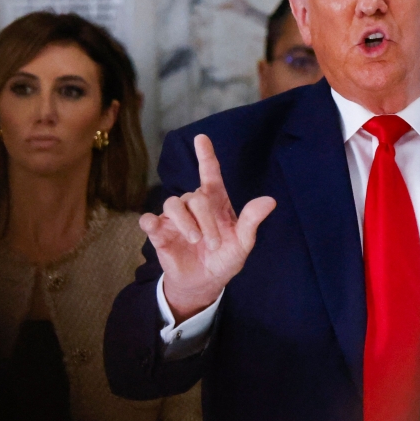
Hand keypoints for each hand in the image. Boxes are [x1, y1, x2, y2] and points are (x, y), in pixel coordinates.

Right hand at [140, 134, 275, 322]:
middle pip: (195, 196)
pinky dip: (150, 221)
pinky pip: (148, 220)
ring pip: (172, 203)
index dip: (206, 155)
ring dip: (185, 222)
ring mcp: (175, 219)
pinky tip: (156, 227)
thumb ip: (252, 221)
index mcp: (216, 203)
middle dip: (205, 219)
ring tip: (196, 240)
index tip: (201, 138)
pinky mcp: (160, 233)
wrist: (206, 282)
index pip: (210, 173)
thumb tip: (271, 200)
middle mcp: (194, 206)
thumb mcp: (243, 242)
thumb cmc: (225, 258)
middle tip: (215, 242)